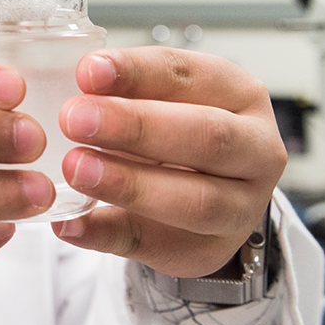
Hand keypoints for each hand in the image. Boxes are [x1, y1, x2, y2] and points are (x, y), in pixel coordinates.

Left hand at [52, 46, 285, 277]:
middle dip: (136, 126)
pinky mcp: (208, 252)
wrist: (205, 194)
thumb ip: (125, 88)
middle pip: (206, 136)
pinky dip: (105, 234)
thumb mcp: (160, 97)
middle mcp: (255, 151)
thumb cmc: (175, 129)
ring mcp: (240, 208)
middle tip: (74, 119)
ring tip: (75, 169)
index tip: (87, 71)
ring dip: (129, 184)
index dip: (137, 72)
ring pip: (195, 200)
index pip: (190, 75)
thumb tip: (80, 75)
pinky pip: (154, 245)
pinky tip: (69, 223)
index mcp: (239, 94)